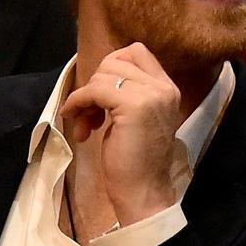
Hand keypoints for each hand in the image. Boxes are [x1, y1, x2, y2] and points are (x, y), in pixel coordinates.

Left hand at [61, 43, 181, 224]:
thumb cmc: (134, 162)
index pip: (136, 52)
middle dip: (94, 83)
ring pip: (103, 74)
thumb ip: (125, 94)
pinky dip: (78, 103)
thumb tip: (97, 78)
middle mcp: (163, 88)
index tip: (99, 95)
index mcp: (167, 89)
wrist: (144, 193)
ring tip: (85, 126)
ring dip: (84, 98)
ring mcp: (152, 95)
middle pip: (115, 60)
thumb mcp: (134, 118)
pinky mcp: (134, 105)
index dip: (110, 67)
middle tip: (88, 114)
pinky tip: (79, 126)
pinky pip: (94, 90)